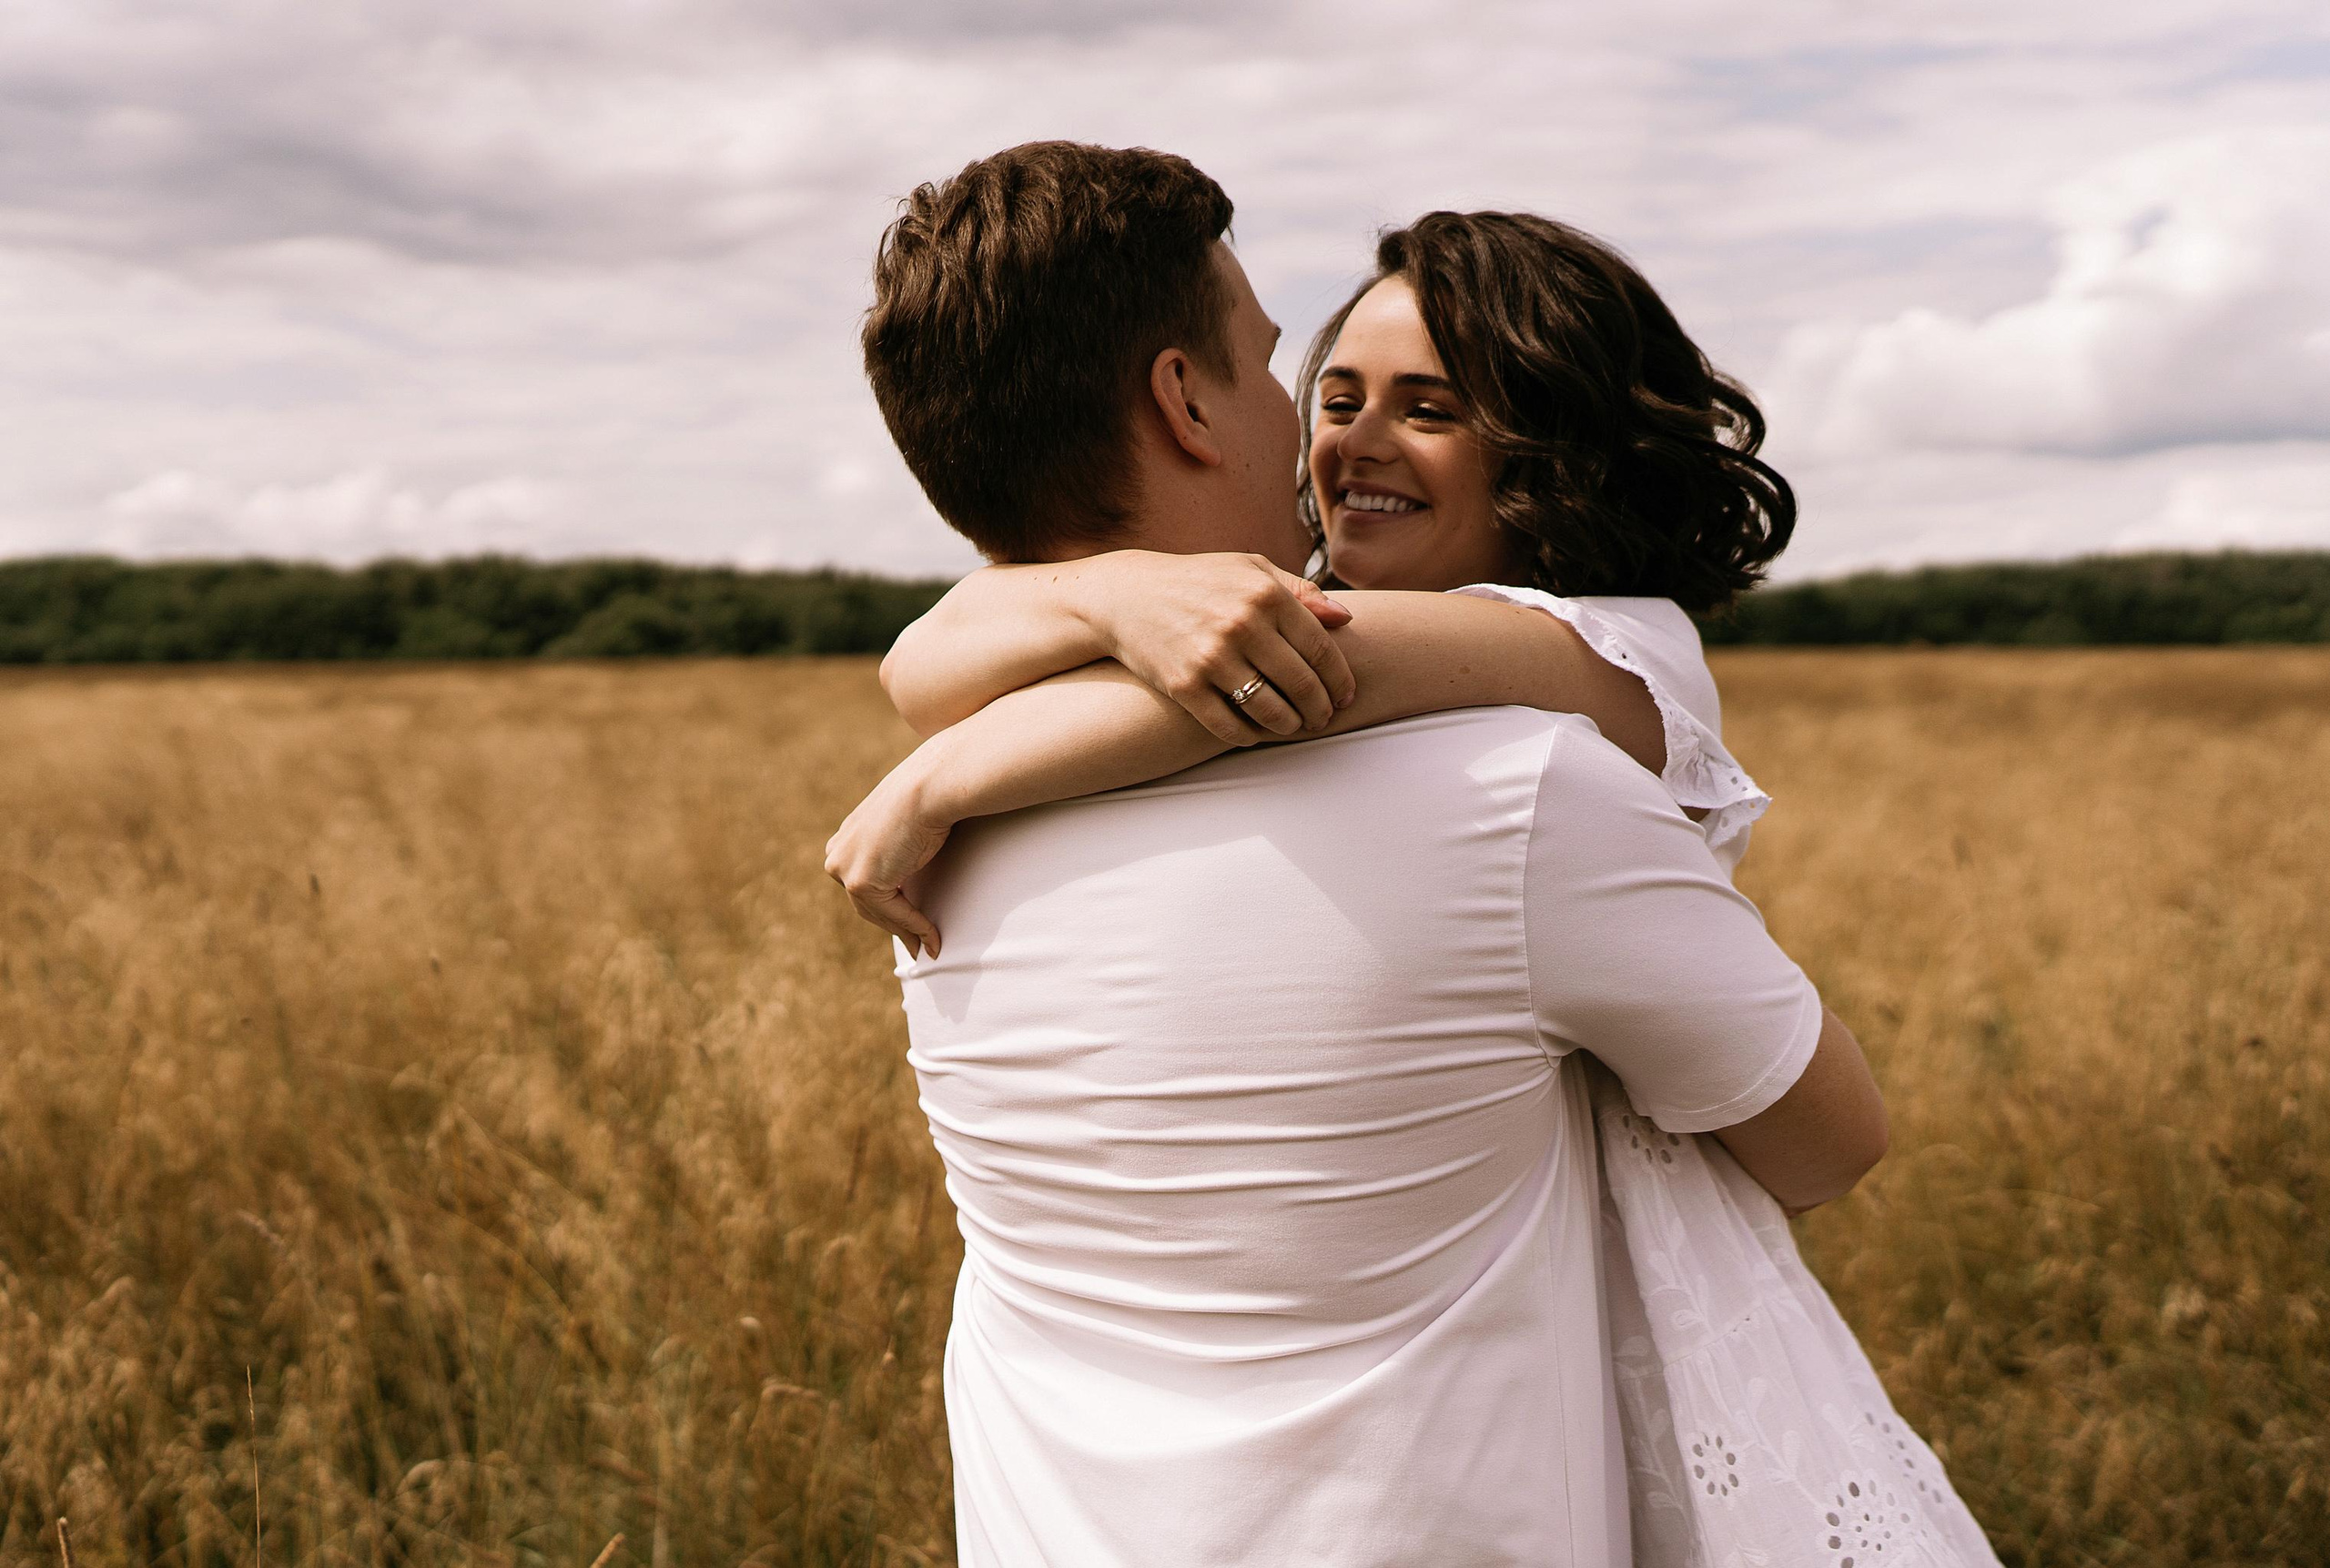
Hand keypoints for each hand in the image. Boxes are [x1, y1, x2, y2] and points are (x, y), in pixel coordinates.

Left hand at [823, 754, 954, 958]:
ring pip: (878, 913)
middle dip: (894, 926)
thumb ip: (898, 850)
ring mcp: (845, 869)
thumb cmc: (927, 797)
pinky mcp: (861, 883)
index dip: (886, 909)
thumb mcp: (904, 825)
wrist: (931, 787)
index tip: (906, 926)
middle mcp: (838, 854)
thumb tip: (910, 872)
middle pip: (866, 904)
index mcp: (845, 838)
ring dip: (905, 932)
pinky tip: (932, 937)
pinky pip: (893, 914)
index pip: (862, 884)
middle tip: (917, 946)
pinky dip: (915, 927)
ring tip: (926, 947)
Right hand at [1075, 551, 1356, 744]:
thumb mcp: (1249, 570)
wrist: (1126, 595)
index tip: (1345, 696)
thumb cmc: (1198, 581)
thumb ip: (1299, 591)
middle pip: (1301, 684)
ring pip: (1270, 710)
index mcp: (1265, 594)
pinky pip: (1229, 726)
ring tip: (1294, 727)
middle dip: (1320, 709)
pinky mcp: (1184, 686)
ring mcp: (1211, 658)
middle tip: (1323, 719)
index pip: (1320, 649)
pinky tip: (1256, 733)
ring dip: (1290, 726)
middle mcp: (1242, 625)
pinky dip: (1249, 736)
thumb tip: (1344, 618)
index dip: (1339, 679)